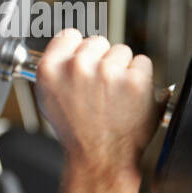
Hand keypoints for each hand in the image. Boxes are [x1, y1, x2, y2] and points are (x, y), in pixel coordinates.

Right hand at [35, 29, 159, 178]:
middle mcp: (76, 67)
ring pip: (122, 52)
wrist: (100, 157)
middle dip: (101, 59)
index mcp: (51, 69)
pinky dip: (141, 78)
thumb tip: (66, 50)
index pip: (68, 35)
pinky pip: (143, 63)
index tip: (84, 60)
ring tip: (114, 95)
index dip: (78, 48)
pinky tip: (129, 97)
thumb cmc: (77, 132)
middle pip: (98, 41)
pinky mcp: (134, 80)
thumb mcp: (48, 100)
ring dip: (122, 69)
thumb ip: (55, 70)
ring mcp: (107, 72)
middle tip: (99, 87)